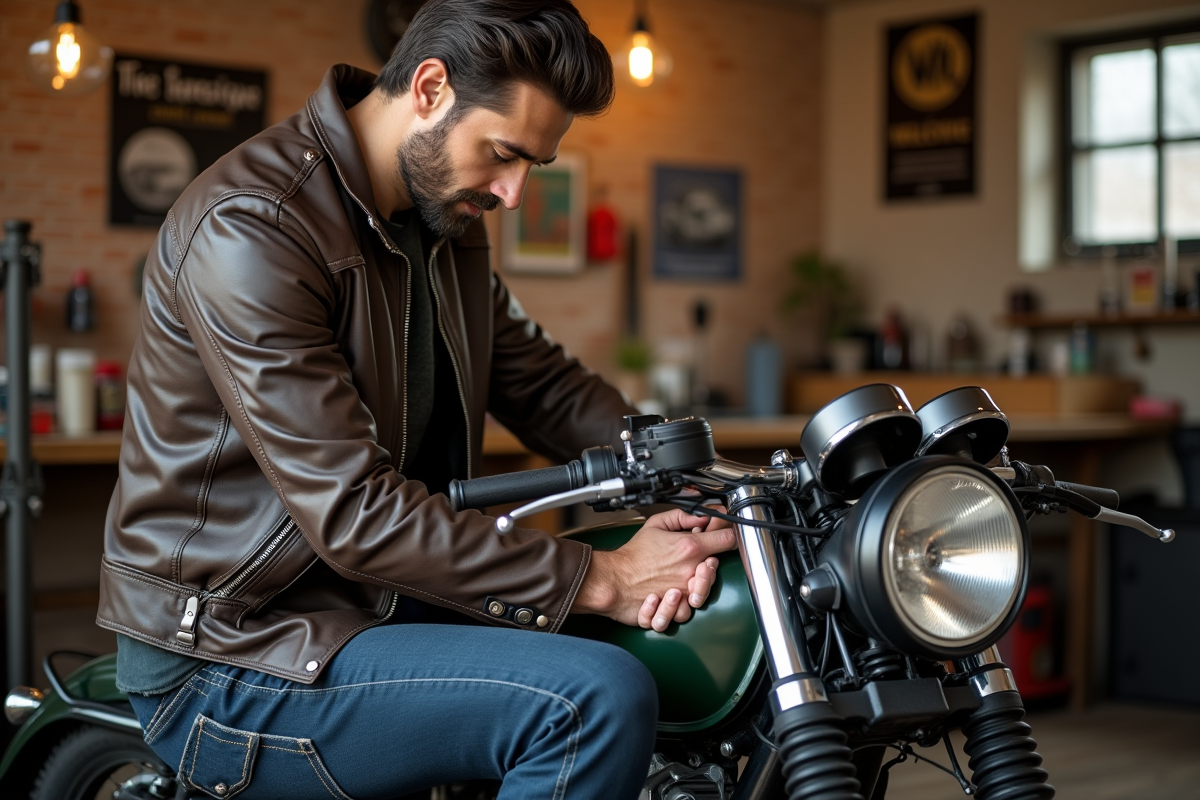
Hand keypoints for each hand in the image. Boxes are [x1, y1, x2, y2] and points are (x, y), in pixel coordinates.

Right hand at [573, 508, 736, 631]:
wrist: (613, 579)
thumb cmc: (632, 556)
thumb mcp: (656, 524)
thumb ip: (681, 516)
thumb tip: (700, 516)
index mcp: (689, 548)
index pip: (727, 539)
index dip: (728, 534)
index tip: (721, 535)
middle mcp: (690, 572)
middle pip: (718, 570)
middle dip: (711, 563)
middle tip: (698, 560)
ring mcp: (683, 593)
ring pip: (704, 596)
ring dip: (697, 587)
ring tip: (683, 581)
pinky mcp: (672, 609)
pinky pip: (684, 614)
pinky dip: (678, 608)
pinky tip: (669, 598)